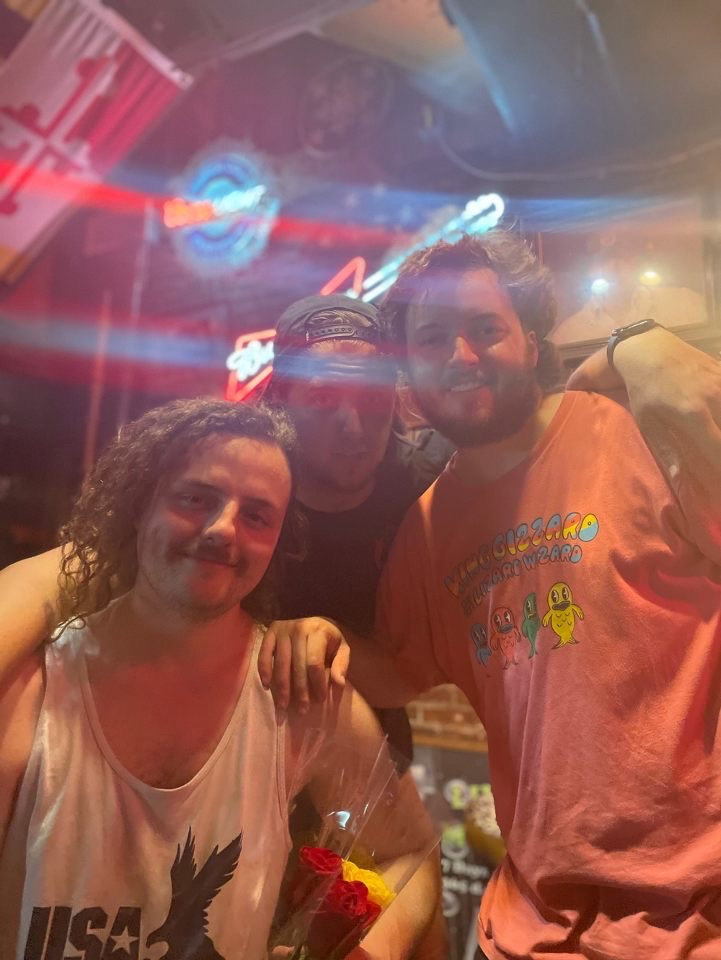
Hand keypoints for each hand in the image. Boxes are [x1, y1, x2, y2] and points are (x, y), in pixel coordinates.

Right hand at [258, 618, 349, 711]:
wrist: (312, 613)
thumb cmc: (328, 636)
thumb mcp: (341, 646)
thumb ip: (342, 664)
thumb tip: (338, 684)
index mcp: (317, 631)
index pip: (314, 662)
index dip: (317, 683)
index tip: (320, 700)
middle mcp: (298, 628)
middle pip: (297, 665)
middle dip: (300, 690)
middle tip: (302, 710)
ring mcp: (282, 630)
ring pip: (280, 663)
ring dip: (281, 687)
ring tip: (284, 706)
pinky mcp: (270, 632)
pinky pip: (264, 654)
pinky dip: (264, 671)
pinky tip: (267, 686)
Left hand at [566, 326, 720, 493]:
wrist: (648, 349)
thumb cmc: (644, 390)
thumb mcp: (648, 423)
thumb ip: (668, 451)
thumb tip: (679, 480)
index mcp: (694, 414)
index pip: (718, 449)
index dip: (720, 469)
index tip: (717, 486)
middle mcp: (715, 398)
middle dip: (720, 447)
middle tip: (712, 455)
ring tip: (712, 437)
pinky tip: (716, 421)